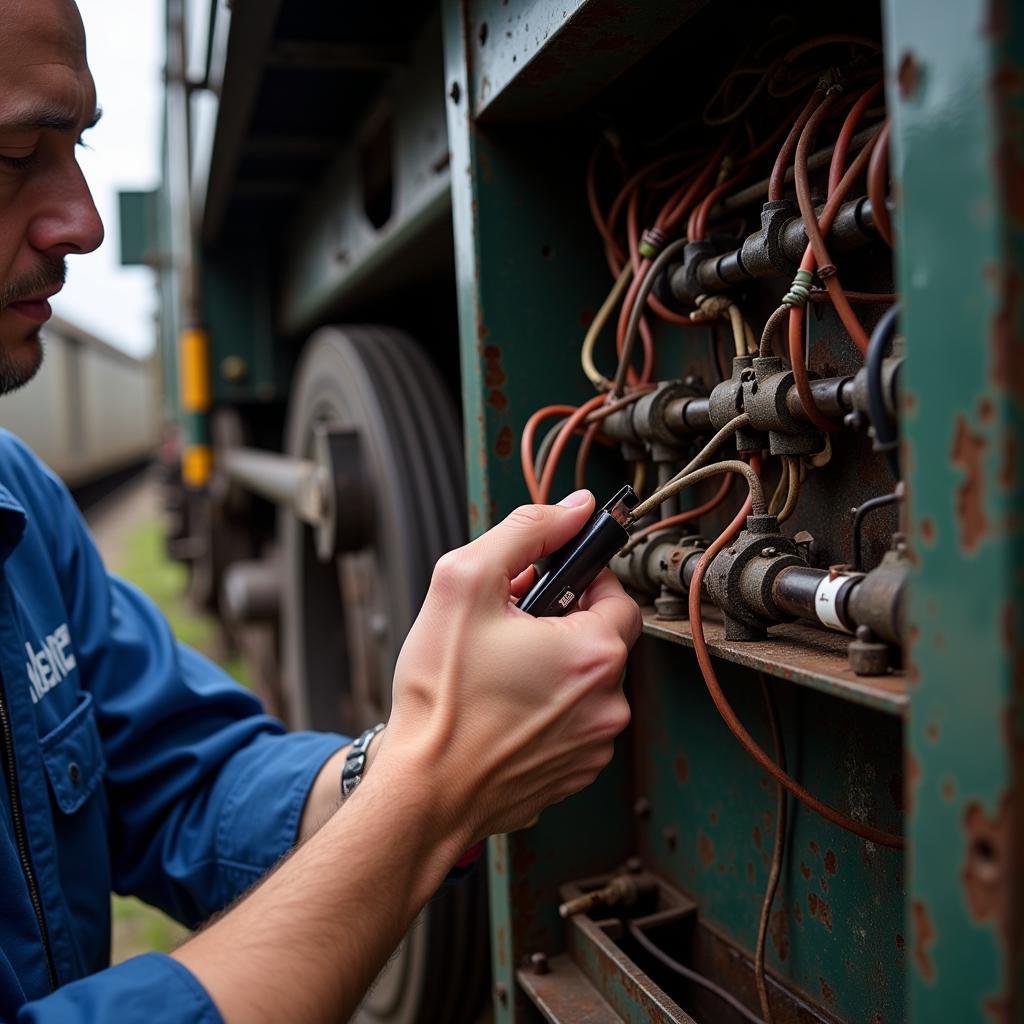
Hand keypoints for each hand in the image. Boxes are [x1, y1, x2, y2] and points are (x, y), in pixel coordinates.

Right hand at [378, 490, 641, 842]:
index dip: (577, 581)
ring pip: (586, 682)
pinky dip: (547, 710)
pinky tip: (501, 709)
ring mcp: (594, 745)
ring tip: (497, 672)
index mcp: (594, 652)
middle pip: (600, 638)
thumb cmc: (441, 696)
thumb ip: (524, 533)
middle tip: (506, 629)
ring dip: (552, 668)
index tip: (541, 587)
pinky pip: (573, 723)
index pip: (617, 592)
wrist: (423, 793)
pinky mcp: (574, 773)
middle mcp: (608, 703)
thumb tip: (573, 508)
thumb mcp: (465, 583)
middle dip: (558, 623)